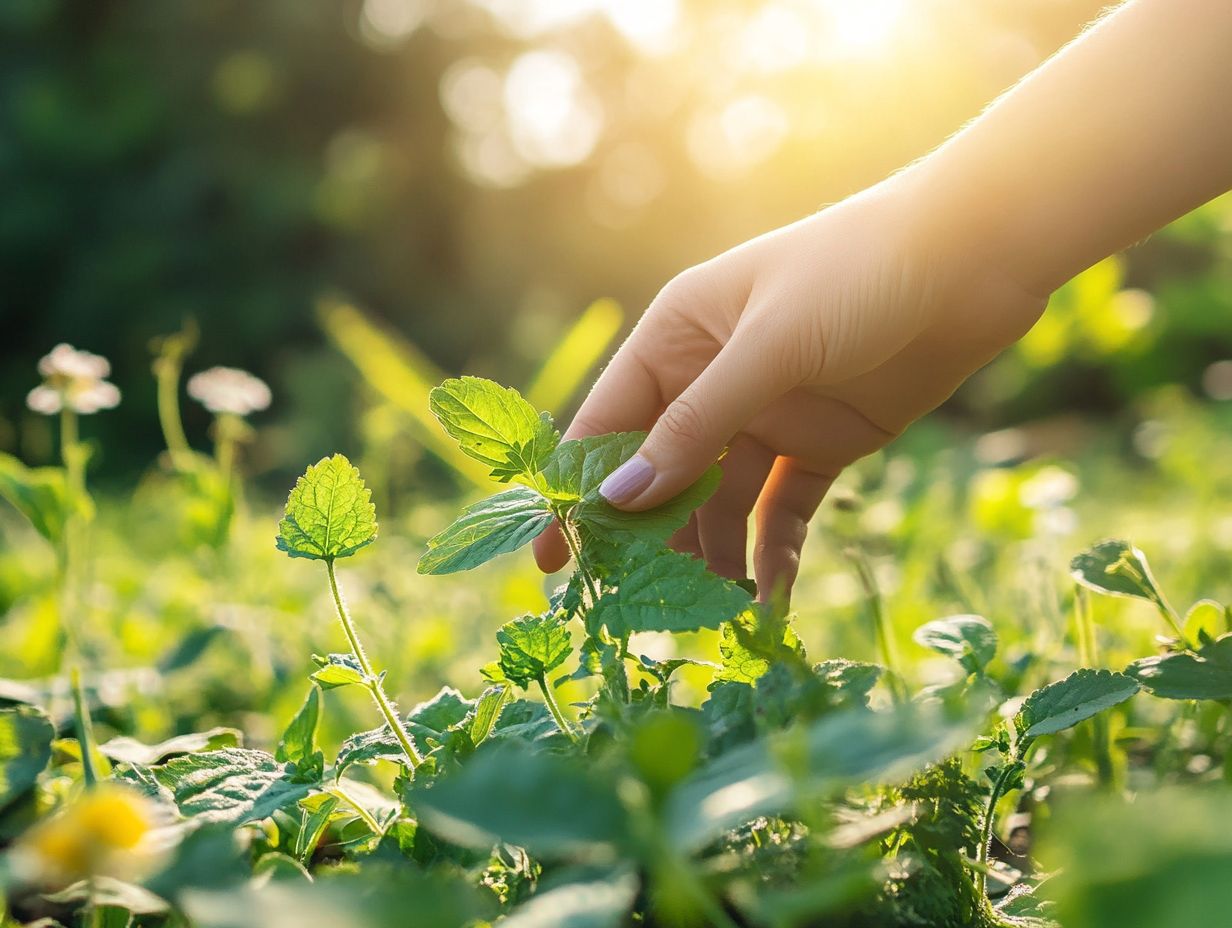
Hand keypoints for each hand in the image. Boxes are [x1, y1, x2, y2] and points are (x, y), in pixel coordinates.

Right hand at [533, 171, 1045, 596]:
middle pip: (662, 475)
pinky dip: (772, 554)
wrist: (977, 254)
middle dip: (650, 540)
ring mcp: (767, 414)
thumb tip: (617, 500)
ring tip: (713, 617)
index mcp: (678, 337)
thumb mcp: (769, 345)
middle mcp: (712, 379)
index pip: (609, 425)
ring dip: (714, 557)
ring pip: (719, 503)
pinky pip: (781, 511)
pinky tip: (769, 601)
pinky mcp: (820, 444)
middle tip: (639, 610)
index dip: (581, 494)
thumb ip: (696, 424)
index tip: (554, 563)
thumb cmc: (858, 272)